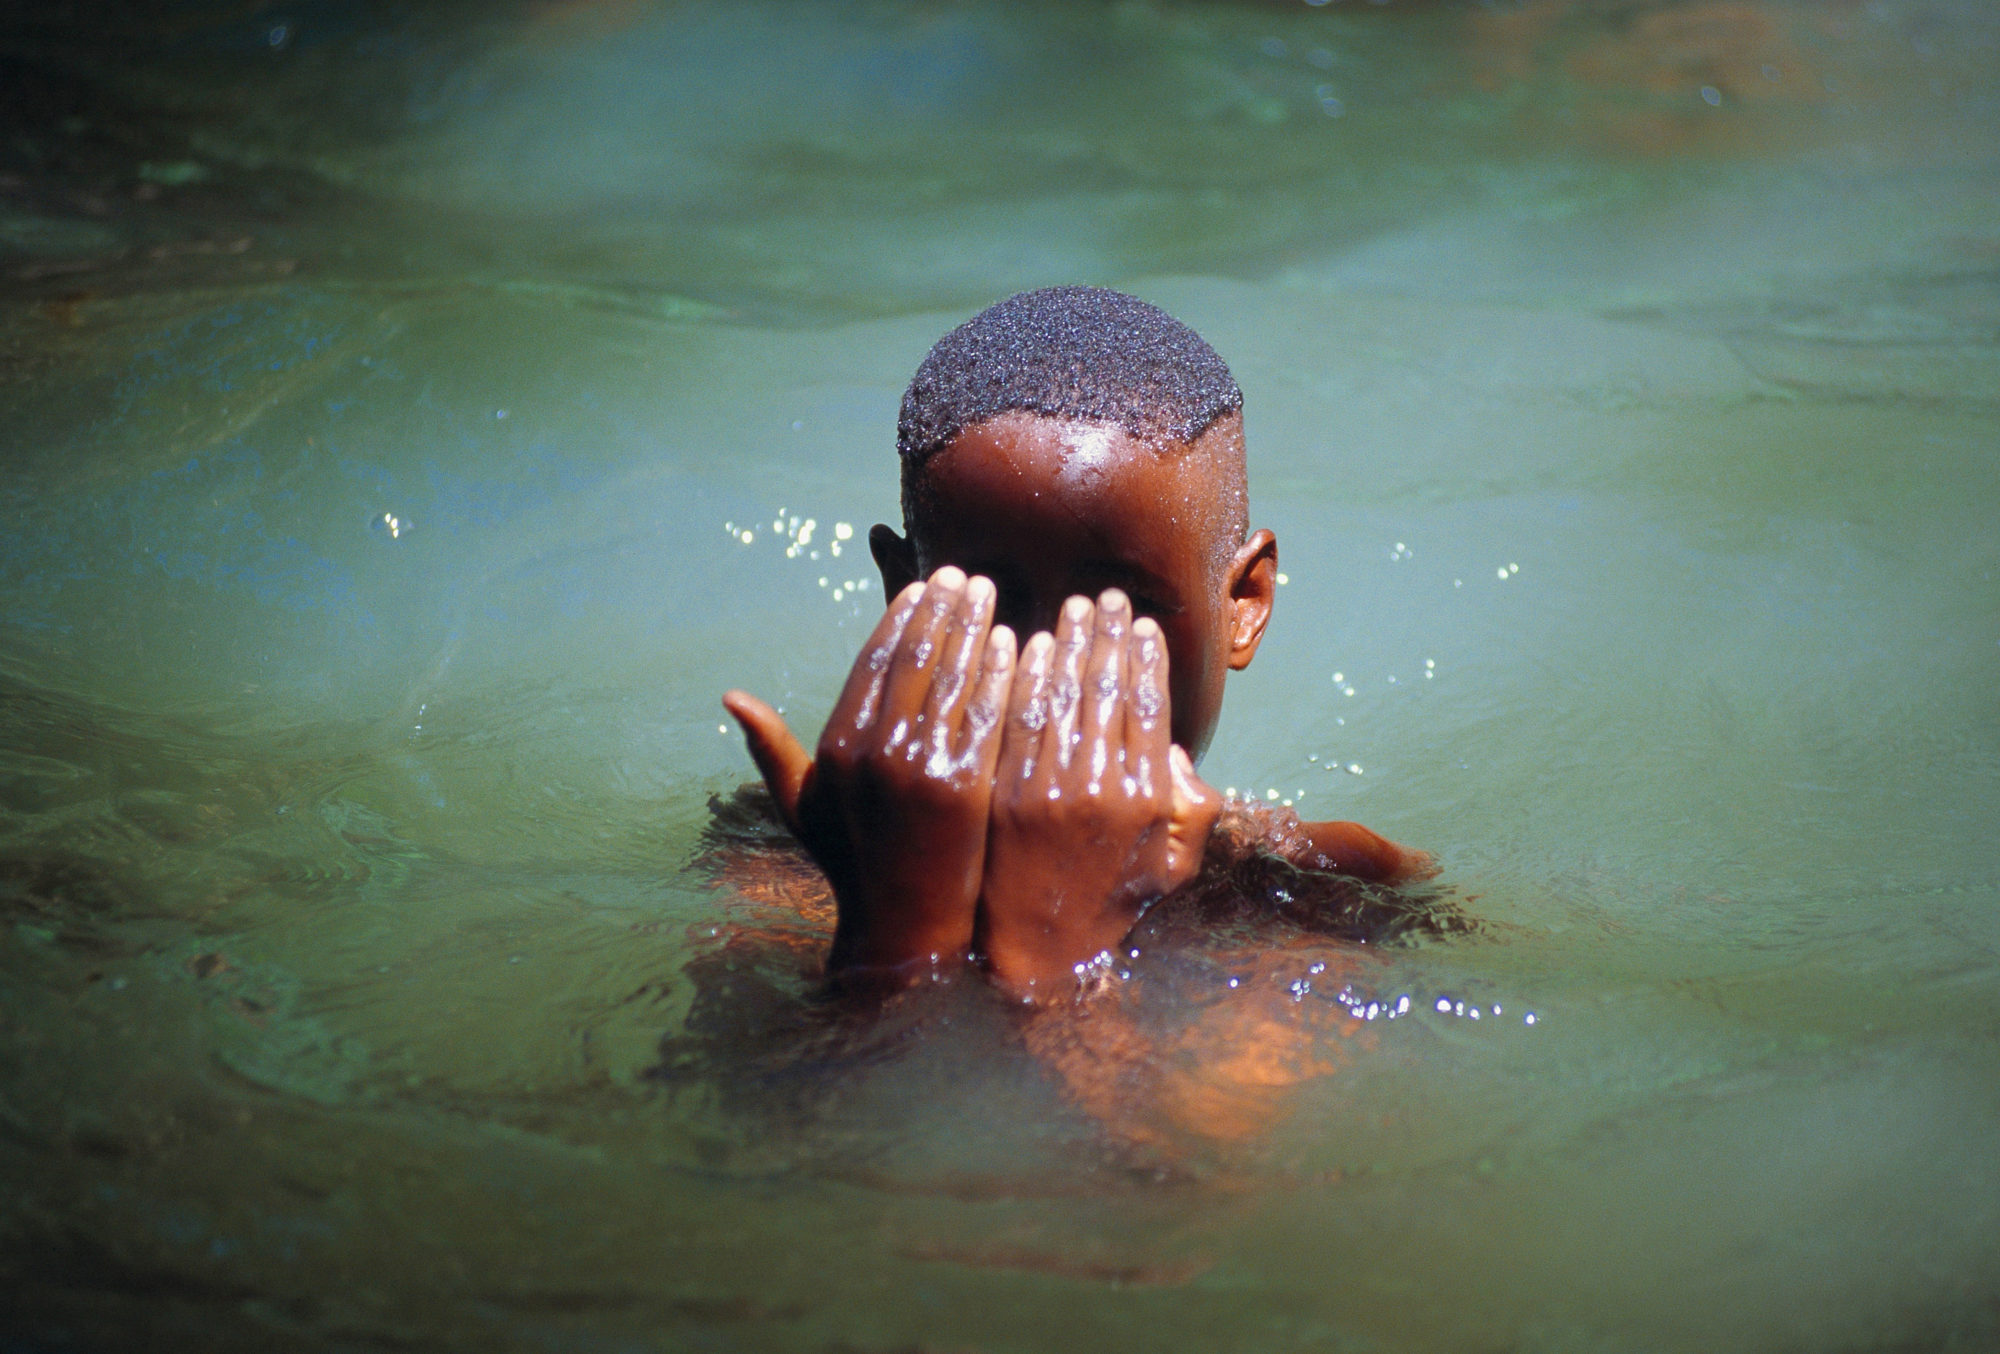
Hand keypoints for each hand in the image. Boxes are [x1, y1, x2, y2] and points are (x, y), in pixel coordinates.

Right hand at [723, 567, 1014, 978]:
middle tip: (967, 576)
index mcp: (838, 745)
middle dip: (942, 607)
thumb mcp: (803, 805)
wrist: (906, 927)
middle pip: (916, 655)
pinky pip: (989, 711)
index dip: (900, 617)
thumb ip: (771, 748)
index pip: (873, 660)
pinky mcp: (969, 786)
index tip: (924, 587)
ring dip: (975, 625)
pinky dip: (1002, 671)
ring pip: (954, 674)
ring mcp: (922, 767)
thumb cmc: (853, 862)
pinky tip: (1015, 644)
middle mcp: (875, 750)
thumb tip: (728, 698)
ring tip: (991, 595)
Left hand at [976, 589, 1219, 997]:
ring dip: (1068, 643)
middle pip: (1107, 688)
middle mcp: (1104, 788)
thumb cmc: (1107, 904)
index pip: (1150, 706)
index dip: (1146, 658)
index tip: (1140, 624)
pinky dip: (1024, 677)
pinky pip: (1016, 718)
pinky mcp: (1005, 795)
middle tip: (1105, 598)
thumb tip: (1178, 751)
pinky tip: (1027, 645)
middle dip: (1108, 635)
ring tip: (1070, 608)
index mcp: (1149, 799)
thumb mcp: (1172, 864)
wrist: (1037, 955)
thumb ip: (1190, 807)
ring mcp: (1050, 790)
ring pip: (1062, 694)